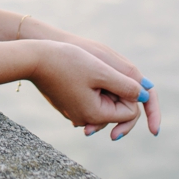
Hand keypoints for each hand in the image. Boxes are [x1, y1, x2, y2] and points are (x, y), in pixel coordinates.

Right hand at [28, 41, 145, 131]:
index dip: (129, 91)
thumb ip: (126, 85)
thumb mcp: (101, 71)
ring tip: (86, 68)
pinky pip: (90, 98)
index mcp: (95, 115)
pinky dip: (92, 87)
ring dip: (104, 86)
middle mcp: (86, 120)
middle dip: (116, 90)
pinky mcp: (69, 104)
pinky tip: (78, 70)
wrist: (34, 58)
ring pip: (104, 101)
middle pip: (117, 108)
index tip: (113, 73)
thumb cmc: (66, 62)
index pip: (129, 111)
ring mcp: (76, 113)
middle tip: (100, 70)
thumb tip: (144, 96)